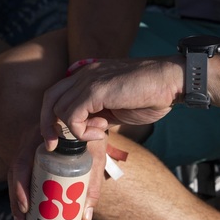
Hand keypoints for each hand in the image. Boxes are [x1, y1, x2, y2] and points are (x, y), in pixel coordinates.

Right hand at [8, 127, 103, 219]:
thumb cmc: (94, 134)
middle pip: (14, 172)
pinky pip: (22, 175)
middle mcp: (29, 141)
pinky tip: (26, 213)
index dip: (20, 184)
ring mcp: (28, 148)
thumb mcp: (95, 155)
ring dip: (16, 200)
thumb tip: (85, 217)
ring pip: (15, 175)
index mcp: (40, 136)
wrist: (93, 118)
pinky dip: (22, 194)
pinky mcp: (32, 156)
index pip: (22, 161)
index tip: (28, 205)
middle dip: (16, 199)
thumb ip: (92, 184)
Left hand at [40, 57, 180, 150]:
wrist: (171, 81)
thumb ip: (98, 114)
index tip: (56, 139)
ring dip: (74, 129)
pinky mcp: (95, 90)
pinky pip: (72, 115)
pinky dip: (81, 131)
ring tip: (98, 132)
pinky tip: (102, 131)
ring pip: (59, 108)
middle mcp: (84, 74)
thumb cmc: (149, 95)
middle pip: (49, 98)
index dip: (51, 117)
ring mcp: (88, 80)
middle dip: (48, 125)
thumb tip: (86, 129)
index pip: (57, 94)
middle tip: (53, 145)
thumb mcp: (116, 107)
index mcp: (87, 76)